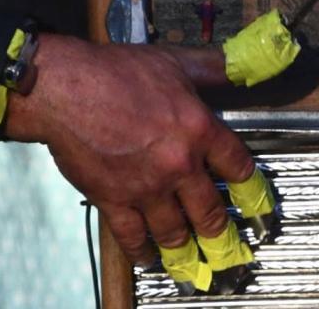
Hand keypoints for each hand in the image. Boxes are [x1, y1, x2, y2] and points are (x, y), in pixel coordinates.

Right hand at [5, 34, 245, 265]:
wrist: (65, 89)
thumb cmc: (117, 72)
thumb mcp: (175, 63)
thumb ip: (213, 68)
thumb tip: (242, 63)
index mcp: (199, 130)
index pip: (238, 167)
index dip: (250, 186)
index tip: (253, 200)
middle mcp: (179, 165)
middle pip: (210, 211)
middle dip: (219, 229)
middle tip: (225, 241)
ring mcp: (146, 187)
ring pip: (175, 231)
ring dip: (185, 245)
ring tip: (192, 254)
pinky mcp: (113, 200)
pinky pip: (133, 236)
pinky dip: (143, 251)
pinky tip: (149, 256)